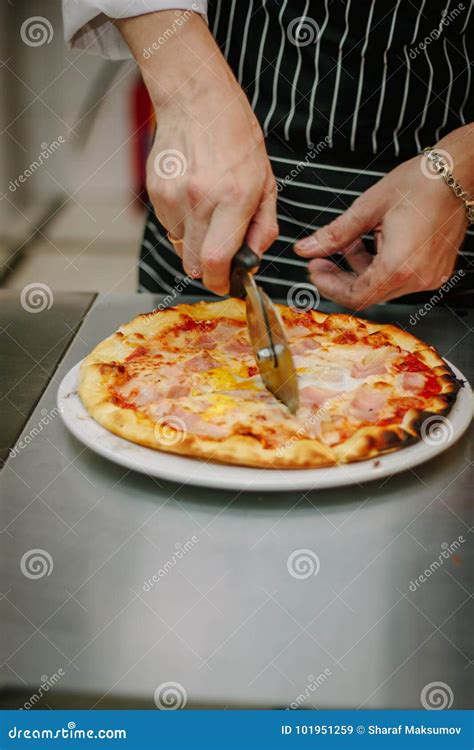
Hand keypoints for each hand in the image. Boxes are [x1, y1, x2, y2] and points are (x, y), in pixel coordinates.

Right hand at [117, 11, 276, 294]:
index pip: (216, 261)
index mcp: (233, 198)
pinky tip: (192, 197)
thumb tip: (253, 257)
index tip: (224, 285)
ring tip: (207, 210)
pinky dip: (182, 224)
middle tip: (220, 254)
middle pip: (194, 264)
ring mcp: (173, 197)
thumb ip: (263, 226)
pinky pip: (169, 227)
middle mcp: (200, 200)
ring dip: (195, 242)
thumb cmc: (236, 137)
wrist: (197, 101)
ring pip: (181, 247)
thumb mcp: (266, 181)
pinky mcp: (155, 192)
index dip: (219, 283)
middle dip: (209, 268)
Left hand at [294, 132, 470, 309]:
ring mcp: (429, 276)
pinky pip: (401, 277)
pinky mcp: (436, 270)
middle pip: (368, 293)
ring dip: (362, 267)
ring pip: (383, 285)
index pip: (355, 296)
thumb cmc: (420, 184)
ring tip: (351, 240)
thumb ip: (334, 234)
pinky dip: (382, 264)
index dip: (330, 286)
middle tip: (322, 258)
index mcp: (399, 267)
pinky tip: (374, 241)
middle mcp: (417, 278)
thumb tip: (306, 249)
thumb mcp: (368, 208)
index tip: (315, 270)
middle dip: (342, 276)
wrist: (458, 174)